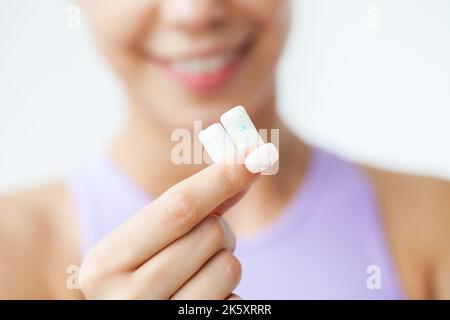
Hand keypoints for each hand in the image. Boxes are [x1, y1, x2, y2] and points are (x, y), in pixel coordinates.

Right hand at [78, 163, 256, 298]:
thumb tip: (246, 161)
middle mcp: (127, 298)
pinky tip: (201, 300)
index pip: (178, 207)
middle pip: (210, 232)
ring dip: (224, 262)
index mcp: (106, 261)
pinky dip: (227, 294)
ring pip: (228, 266)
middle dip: (218, 231)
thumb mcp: (148, 244)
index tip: (256, 155)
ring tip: (198, 274)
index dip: (221, 178)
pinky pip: (235, 299)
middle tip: (199, 246)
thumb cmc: (143, 278)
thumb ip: (191, 206)